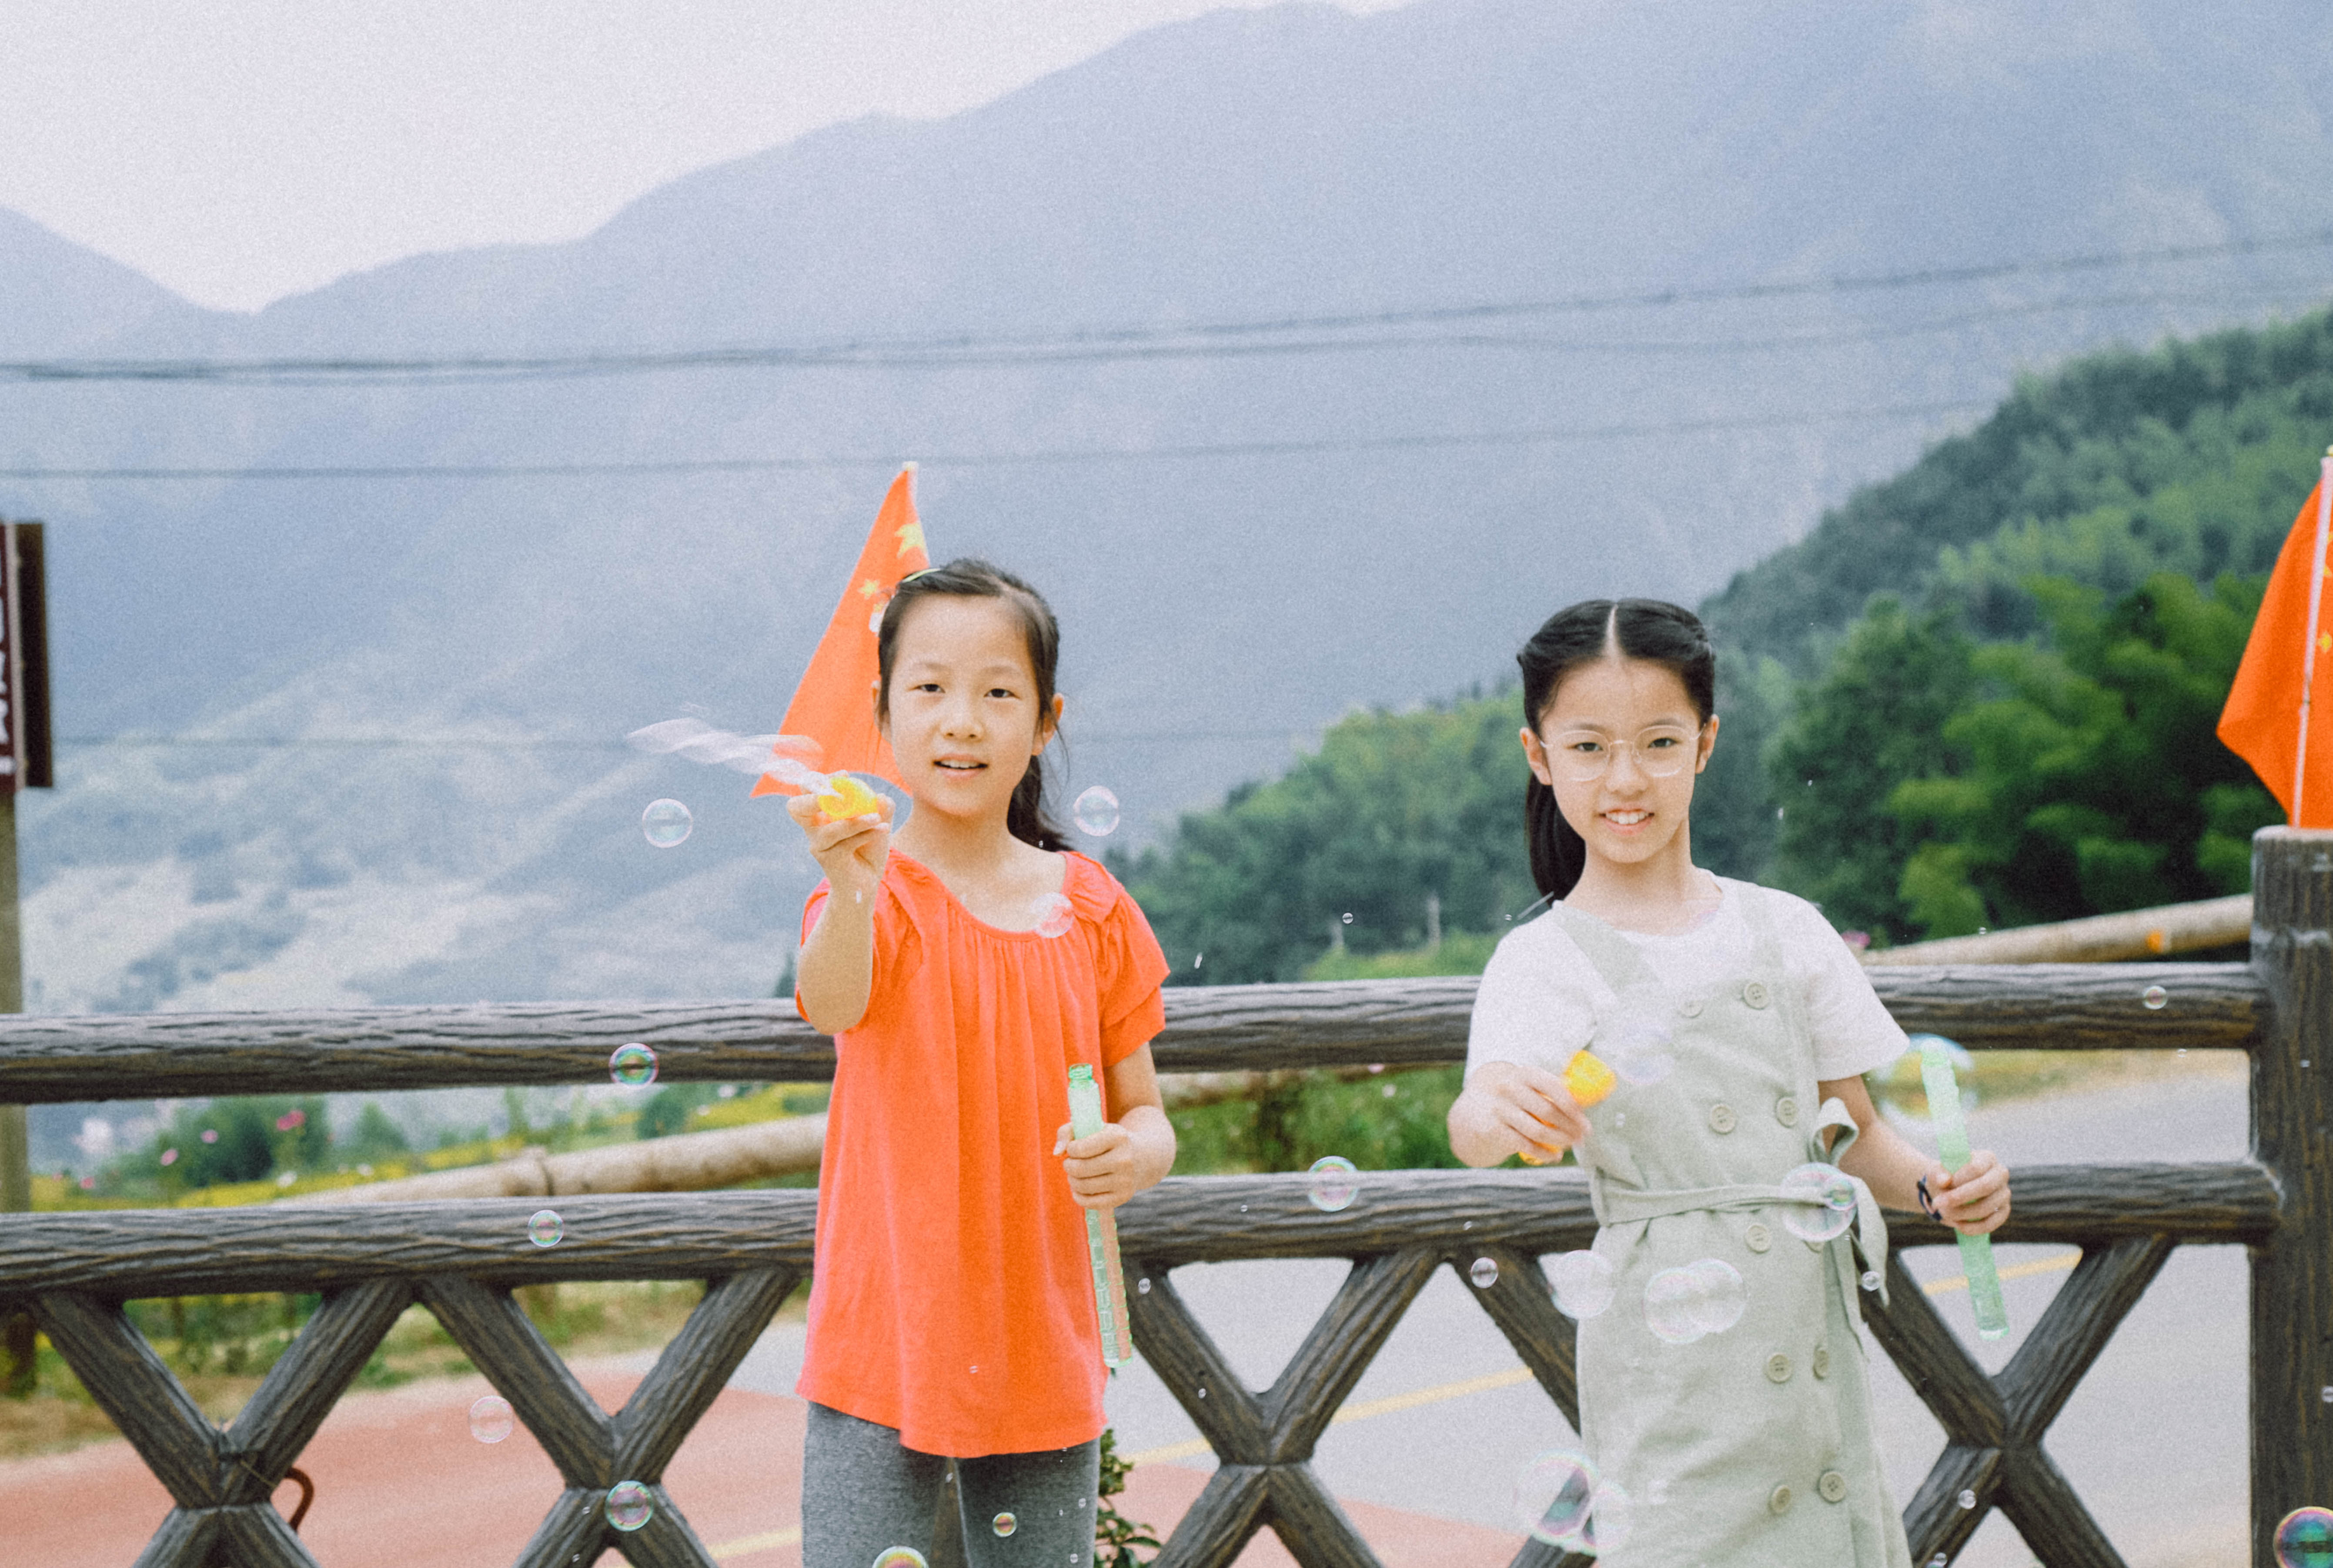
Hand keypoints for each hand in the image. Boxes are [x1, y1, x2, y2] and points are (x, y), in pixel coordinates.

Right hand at [786, 790, 890, 903]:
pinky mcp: (828, 859)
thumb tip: (881, 796)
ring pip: (830, 829)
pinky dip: (865, 835)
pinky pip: (845, 844)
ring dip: (855, 821)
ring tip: (876, 818)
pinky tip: (882, 829)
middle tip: (836, 793)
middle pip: (796, 807)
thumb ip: (882, 809)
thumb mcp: (878, 823)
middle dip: (812, 797)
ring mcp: (818, 845)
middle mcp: (814, 827)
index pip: (808, 790)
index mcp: (820, 813)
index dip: (820, 779)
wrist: (867, 880)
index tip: (844, 774)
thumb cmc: (868, 848)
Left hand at [1054, 1120, 1138, 1209]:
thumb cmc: (1108, 1141)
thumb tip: (1057, 1153)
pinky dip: (1078, 1196)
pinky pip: (1090, 1203)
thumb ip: (1067, 1132)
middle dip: (1068, 1166)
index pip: (1080, 1149)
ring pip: (1083, 1186)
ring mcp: (1125, 1181)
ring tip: (1076, 1174)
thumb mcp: (1092, 1127)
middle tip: (1071, 1163)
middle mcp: (1124, 1160)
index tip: (1074, 1148)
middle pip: (1079, 1169)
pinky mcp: (1122, 1197)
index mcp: (1117, 1137)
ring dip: (1072, 1180)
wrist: (1141, 1159)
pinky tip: (1080, 1188)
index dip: (1070, 1149)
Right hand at [1462, 1060, 1589, 1164]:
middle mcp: (1509, 1087)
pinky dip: (1545, 1153)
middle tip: (1582, 1136)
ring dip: (1560, 1140)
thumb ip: (1548, 1093)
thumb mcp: (1524, 1088)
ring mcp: (1499, 1109)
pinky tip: (1554, 1156)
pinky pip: (1527, 1145)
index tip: (1585, 1122)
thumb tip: (1585, 1104)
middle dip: (1570, 1127)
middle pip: (1548, 1110)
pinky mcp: (1493, 1129)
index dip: (1573, 1107)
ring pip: (1539, 1130)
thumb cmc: (1508, 1102)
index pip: (1553, 1087)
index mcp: (1522, 1073)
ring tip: (1570, 1145)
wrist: (1468, 1116)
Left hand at [1927, 1150, 2009, 1235]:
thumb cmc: (1945, 1177)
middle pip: (1985, 1186)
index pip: (1976, 1168)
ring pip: (1987, 1207)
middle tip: (1937, 1204)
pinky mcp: (2003, 1211)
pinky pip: (1991, 1223)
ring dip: (1962, 1213)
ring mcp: (2004, 1194)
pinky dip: (1974, 1227)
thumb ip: (1937, 1173)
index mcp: (1987, 1158)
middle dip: (1959, 1197)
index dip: (1958, 1179)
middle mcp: (2000, 1174)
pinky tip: (1958, 1226)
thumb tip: (1944, 1181)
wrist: (1951, 1190)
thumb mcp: (1936, 1171)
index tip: (1940, 1186)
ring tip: (1944, 1213)